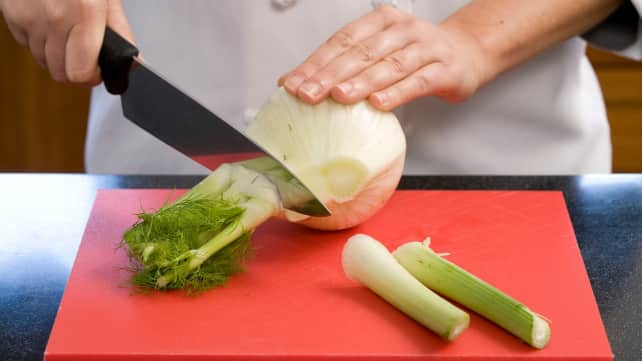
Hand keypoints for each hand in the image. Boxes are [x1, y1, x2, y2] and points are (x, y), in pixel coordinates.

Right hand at [0, 0, 133, 84]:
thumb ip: (119, 31)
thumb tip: (132, 62)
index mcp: (84, 13)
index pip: (81, 72)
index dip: (92, 77)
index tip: (98, 70)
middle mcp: (54, 18)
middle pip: (60, 73)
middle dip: (75, 70)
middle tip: (85, 56)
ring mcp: (29, 17)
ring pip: (42, 61)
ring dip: (56, 56)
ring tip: (67, 35)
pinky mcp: (11, 14)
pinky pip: (26, 44)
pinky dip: (38, 41)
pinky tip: (49, 24)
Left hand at [278, 5, 485, 110]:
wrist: (466, 52)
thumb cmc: (414, 55)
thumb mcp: (377, 52)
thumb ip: (342, 66)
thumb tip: (293, 83)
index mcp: (379, 21)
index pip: (341, 41)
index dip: (315, 63)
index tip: (292, 84)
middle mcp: (401, 30)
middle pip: (361, 53)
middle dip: (331, 74)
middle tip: (308, 94)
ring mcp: (425, 48)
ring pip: (389, 65)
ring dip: (362, 82)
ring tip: (339, 97)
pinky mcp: (443, 70)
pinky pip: (418, 81)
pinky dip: (398, 93)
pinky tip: (379, 104)